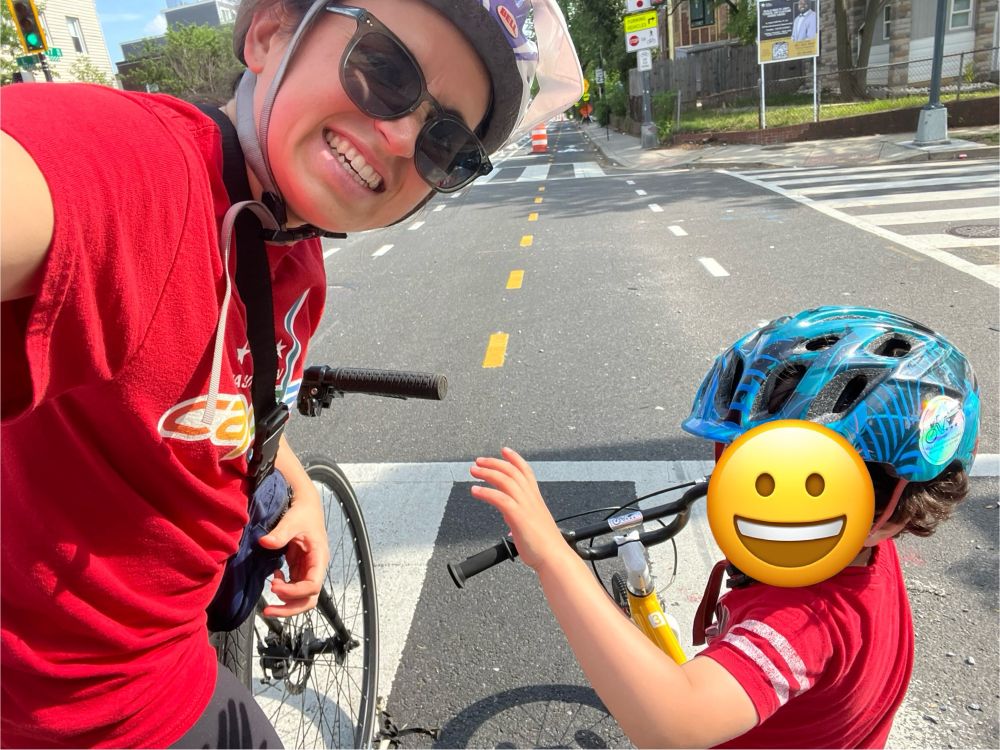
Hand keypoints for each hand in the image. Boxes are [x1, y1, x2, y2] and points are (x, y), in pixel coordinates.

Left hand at [258, 481, 328, 616]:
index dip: (294, 592)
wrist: (306, 506)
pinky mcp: (300, 569)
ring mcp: (308, 570)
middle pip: (309, 599)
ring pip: (302, 598)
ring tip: (269, 598)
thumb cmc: (303, 512)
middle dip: (290, 609)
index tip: (274, 587)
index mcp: (319, 558)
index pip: (312, 586)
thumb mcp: (292, 520)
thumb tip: (265, 542)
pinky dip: (283, 590)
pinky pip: (294, 588)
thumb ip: (280, 533)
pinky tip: (275, 578)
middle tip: (268, 610)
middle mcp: (316, 568)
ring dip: (286, 604)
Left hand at [469, 447, 570, 572]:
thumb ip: (519, 517)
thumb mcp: (532, 524)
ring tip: (474, 471)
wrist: (554, 557)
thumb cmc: (544, 545)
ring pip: (505, 480)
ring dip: (487, 473)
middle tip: (478, 461)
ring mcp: (525, 506)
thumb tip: (510, 520)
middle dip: (494, 463)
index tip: (504, 450)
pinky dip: (486, 492)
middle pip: (512, 472)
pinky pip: (500, 498)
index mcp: (535, 498)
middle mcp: (531, 498)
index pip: (526, 471)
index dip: (515, 458)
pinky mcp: (518, 516)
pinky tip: (475, 490)